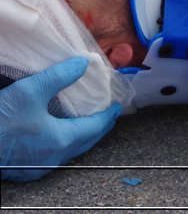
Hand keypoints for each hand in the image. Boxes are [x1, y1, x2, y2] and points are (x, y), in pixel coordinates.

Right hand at [0, 58, 120, 182]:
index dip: (108, 115)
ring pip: (69, 150)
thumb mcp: (29, 91)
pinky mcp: (25, 168)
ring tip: (83, 120)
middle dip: (98, 126)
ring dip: (80, 135)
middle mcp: (54, 158)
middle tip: (104, 113)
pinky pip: (53, 155)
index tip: (116, 105)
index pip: (96, 127)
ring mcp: (39, 166)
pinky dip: (62, 142)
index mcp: (62, 140)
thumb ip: (58, 77)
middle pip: (86, 141)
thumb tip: (82, 64)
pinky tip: (56, 132)